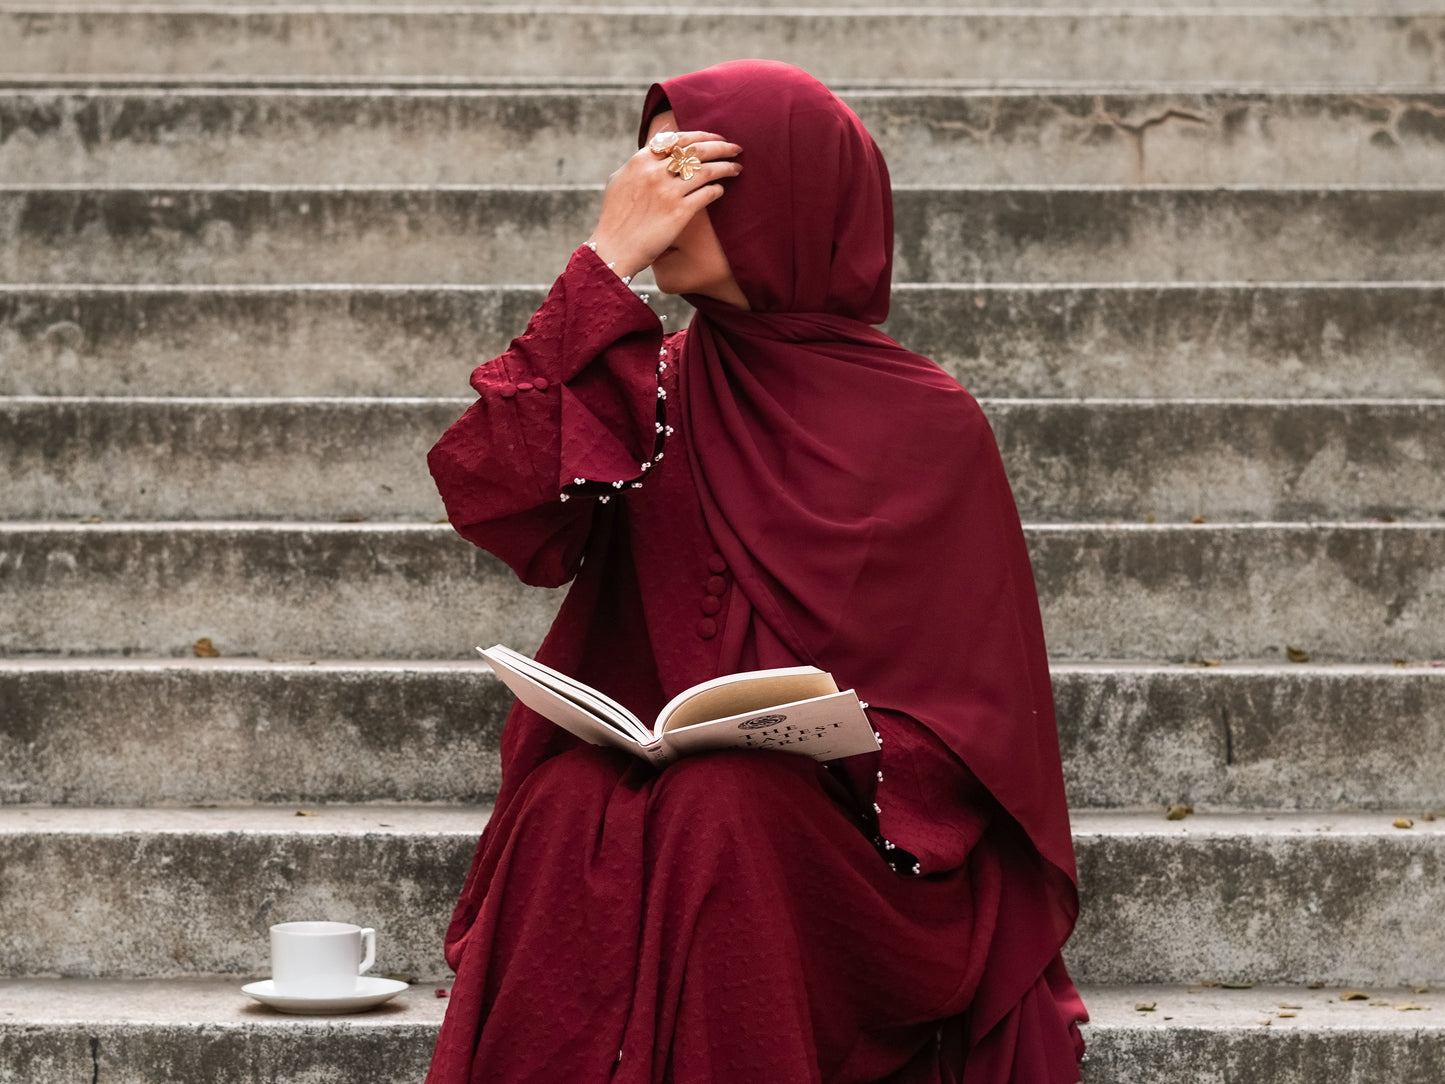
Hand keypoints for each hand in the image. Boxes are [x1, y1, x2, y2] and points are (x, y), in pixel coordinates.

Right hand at [585, 130, 742, 279]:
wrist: (614, 249)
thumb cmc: (614, 217)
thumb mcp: (618, 180)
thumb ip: (638, 162)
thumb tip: (657, 144)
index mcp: (641, 160)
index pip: (679, 139)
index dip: (703, 136)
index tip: (717, 138)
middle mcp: (655, 172)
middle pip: (697, 150)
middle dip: (721, 147)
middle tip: (737, 148)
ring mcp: (668, 192)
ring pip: (707, 171)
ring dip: (726, 167)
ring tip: (737, 168)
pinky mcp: (679, 213)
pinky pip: (707, 195)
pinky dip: (717, 190)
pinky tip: (721, 190)